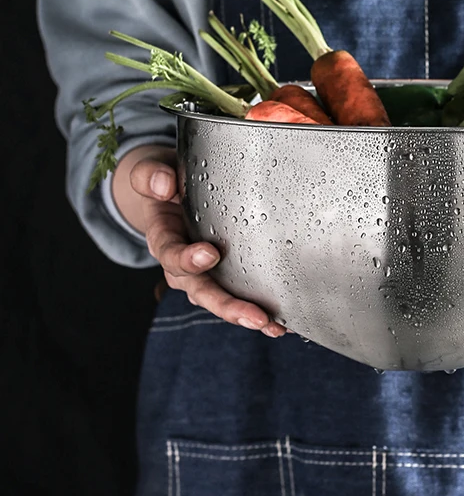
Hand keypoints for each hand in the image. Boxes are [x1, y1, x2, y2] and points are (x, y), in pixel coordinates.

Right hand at [120, 147, 285, 336]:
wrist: (168, 189)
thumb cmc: (165, 180)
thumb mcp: (151, 170)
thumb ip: (150, 176)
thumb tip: (165, 186)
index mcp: (162, 237)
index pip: (170, 253)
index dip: (187, 259)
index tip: (210, 255)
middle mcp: (181, 263)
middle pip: (200, 290)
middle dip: (226, 305)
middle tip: (254, 316)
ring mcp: (203, 271)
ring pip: (219, 298)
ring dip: (244, 314)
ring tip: (272, 325)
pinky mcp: (223, 272)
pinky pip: (237, 293)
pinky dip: (257, 308)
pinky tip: (281, 321)